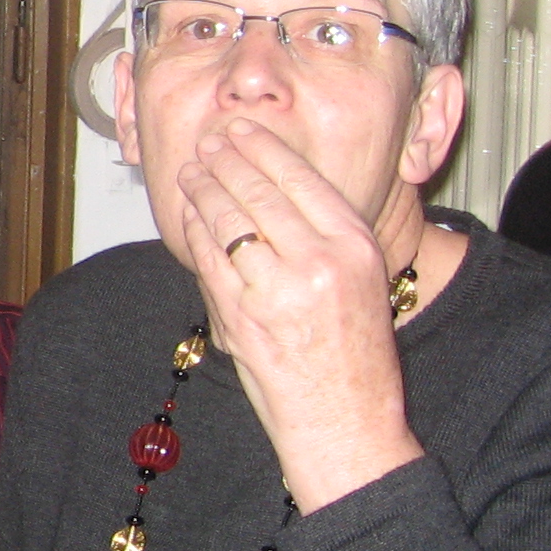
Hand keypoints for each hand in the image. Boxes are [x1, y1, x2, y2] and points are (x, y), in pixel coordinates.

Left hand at [174, 121, 424, 512]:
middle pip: (258, 191)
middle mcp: (318, 261)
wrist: (345, 419)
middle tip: (207, 141)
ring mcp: (275, 289)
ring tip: (192, 172)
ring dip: (202, 190)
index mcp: (355, 246)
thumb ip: (325, 236)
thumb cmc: (355, 352)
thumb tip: (272, 186)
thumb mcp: (362, 281)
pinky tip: (188, 216)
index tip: (241, 130)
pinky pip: (207, 259)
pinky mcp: (239, 316)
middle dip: (225, 160)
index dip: (264, 148)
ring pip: (226, 220)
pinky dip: (194, 231)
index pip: (301, 178)